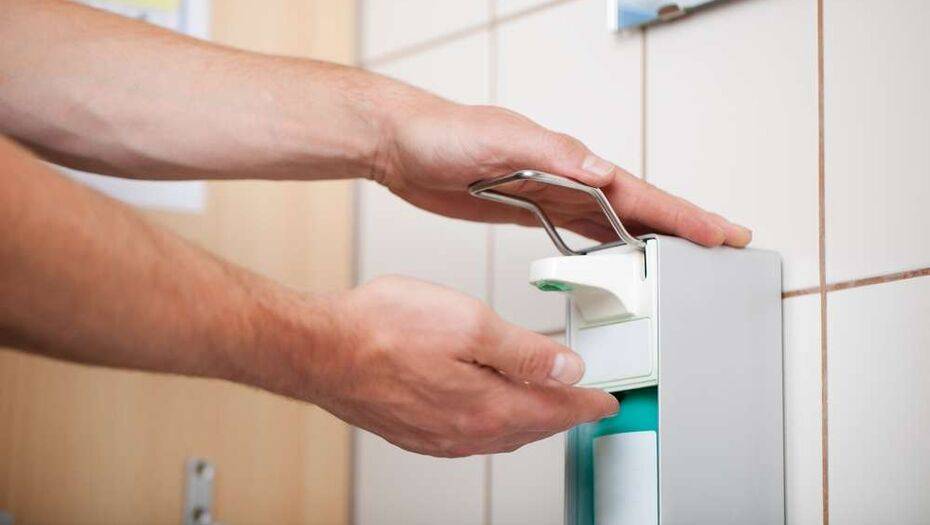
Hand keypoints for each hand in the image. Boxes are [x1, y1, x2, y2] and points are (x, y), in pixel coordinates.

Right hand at [309, 275, 617, 456]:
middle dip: (562, 413)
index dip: (587, 402)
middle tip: (582, 401)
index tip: (607, 400)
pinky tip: (486, 406)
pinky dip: (492, 421)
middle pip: (531, 427)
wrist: (319, 349)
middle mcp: (465, 432)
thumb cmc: (382, 330)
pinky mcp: (413, 431)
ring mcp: (437, 436)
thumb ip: (525, 351)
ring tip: (542, 403)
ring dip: (528, 419)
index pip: (557, 410)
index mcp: (488, 407)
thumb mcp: (470, 323)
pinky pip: (469, 434)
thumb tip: (568, 369)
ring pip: (500, 433)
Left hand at [373, 91, 750, 246]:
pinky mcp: (529, 210)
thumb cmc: (445, 134)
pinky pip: (580, 231)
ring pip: (614, 222)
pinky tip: (616, 259)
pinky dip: (606, 246)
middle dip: (682, 228)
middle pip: (638, 209)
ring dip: (650, 239)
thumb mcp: (500, 140)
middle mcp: (568, 178)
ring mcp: (551, 195)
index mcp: (570, 162)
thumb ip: (552, 155)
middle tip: (723, 246)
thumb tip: (602, 170)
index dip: (681, 214)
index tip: (720, 232)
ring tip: (684, 258)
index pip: (638, 192)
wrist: (404, 145)